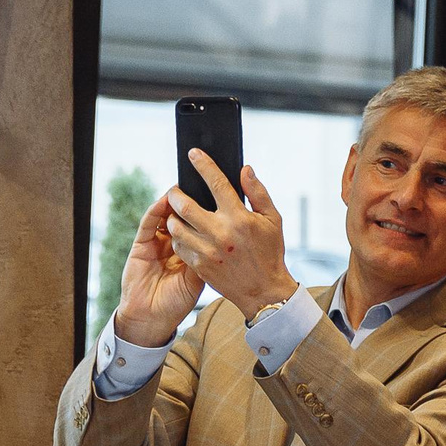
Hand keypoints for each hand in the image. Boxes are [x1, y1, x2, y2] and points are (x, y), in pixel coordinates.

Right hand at [113, 191, 207, 346]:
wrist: (152, 318)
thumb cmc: (178, 302)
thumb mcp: (200, 278)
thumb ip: (209, 254)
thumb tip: (226, 231)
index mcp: (189, 249)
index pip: (198, 224)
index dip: (206, 210)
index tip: (218, 194)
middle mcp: (172, 243)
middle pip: (183, 215)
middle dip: (192, 199)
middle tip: (202, 182)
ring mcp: (156, 242)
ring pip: (165, 214)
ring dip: (174, 201)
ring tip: (185, 187)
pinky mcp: (141, 244)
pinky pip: (149, 222)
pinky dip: (157, 210)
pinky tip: (166, 200)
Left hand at [164, 154, 297, 317]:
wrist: (264, 291)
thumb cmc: (269, 253)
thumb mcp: (272, 220)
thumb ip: (258, 193)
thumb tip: (245, 170)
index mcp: (239, 218)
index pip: (216, 183)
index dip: (202, 165)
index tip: (193, 154)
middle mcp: (220, 233)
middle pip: (185, 205)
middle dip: (175, 193)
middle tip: (175, 191)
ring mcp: (208, 251)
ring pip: (176, 227)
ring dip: (173, 216)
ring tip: (178, 213)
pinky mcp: (200, 266)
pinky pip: (179, 245)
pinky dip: (178, 236)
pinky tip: (184, 233)